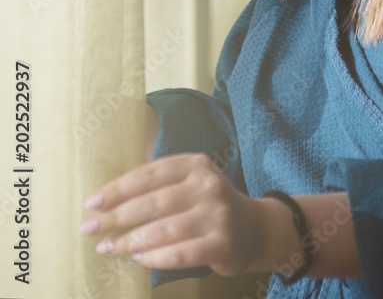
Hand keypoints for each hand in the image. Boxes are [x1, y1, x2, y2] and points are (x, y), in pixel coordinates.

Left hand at [80, 153, 265, 276]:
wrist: (254, 229)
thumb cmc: (208, 204)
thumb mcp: (191, 182)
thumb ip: (160, 185)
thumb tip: (109, 200)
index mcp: (196, 164)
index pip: (149, 174)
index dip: (118, 188)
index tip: (92, 202)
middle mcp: (208, 185)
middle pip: (152, 202)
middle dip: (115, 216)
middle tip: (89, 228)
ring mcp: (216, 215)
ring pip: (162, 230)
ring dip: (128, 241)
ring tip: (106, 247)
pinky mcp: (220, 244)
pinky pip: (178, 254)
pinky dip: (153, 258)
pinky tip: (136, 258)